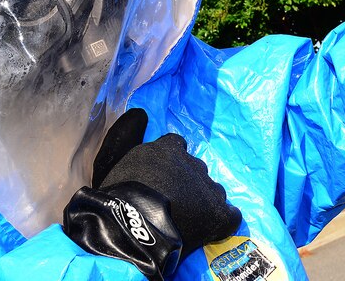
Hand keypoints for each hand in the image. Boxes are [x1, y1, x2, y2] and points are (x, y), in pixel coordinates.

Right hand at [64, 109, 240, 280]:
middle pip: (196, 169)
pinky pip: (230, 214)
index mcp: (168, 148)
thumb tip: (140, 113)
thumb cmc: (118, 195)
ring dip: (203, 200)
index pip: (176, 145)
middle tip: (172, 201)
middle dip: (187, 182)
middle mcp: (192, 163)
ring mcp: (207, 187)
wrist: (133, 227)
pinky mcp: (218, 213)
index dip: (170, 162)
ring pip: (213, 190)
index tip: (162, 177)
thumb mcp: (114, 158)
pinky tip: (210, 230)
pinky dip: (222, 221)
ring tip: (188, 219)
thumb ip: (127, 136)